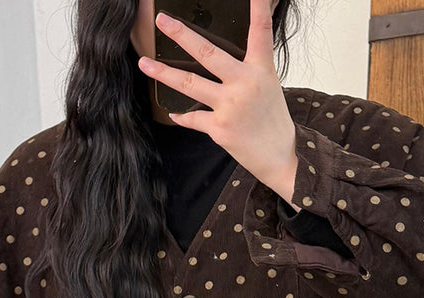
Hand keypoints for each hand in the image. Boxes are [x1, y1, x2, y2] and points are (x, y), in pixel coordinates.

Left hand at [138, 0, 299, 206]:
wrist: (279, 156)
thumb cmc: (273, 121)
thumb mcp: (269, 86)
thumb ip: (252, 66)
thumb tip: (231, 55)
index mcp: (260, 70)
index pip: (260, 31)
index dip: (258, 8)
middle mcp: (244, 84)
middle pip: (207, 53)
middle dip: (182, 34)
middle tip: (162, 20)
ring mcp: (229, 106)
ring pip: (189, 83)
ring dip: (163, 73)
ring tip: (144, 63)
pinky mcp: (219, 128)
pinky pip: (192, 118)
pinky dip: (182, 117)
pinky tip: (174, 114)